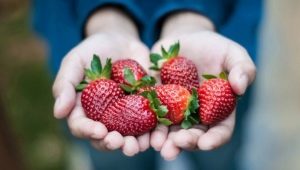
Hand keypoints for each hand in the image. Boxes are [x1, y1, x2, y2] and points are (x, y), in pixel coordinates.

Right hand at [52, 8, 150, 155]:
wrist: (121, 41)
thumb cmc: (93, 50)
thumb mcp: (75, 61)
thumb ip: (65, 84)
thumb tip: (58, 113)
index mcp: (83, 109)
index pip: (81, 126)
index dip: (89, 132)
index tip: (100, 131)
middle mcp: (103, 117)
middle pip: (105, 137)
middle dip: (112, 143)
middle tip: (121, 143)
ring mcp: (124, 114)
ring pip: (127, 136)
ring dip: (133, 144)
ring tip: (140, 145)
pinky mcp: (144, 108)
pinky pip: (149, 123)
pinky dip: (153, 131)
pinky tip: (157, 134)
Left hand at [150, 12, 255, 159]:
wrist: (186, 38)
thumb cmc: (214, 48)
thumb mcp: (232, 54)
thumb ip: (243, 68)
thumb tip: (240, 87)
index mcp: (217, 109)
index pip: (219, 130)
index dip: (214, 139)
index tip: (205, 143)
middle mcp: (195, 115)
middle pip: (192, 135)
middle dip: (185, 142)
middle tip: (176, 144)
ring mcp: (174, 109)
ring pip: (169, 130)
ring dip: (163, 139)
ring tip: (157, 144)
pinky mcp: (156, 99)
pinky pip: (150, 112)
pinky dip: (146, 121)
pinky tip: (141, 127)